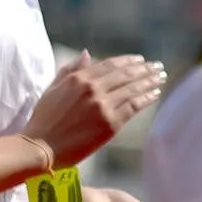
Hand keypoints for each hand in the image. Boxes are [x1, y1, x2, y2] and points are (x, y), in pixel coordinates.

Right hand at [24, 52, 166, 166]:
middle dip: (144, 69)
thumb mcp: (53, 89)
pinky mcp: (110, 123)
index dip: (128, 61)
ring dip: (149, 81)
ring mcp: (102, 105)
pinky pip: (133, 106)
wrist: (41, 148)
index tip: (141, 60)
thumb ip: (70, 70)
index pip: (110, 65)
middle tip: (157, 66)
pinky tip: (155, 93)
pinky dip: (147, 98)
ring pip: (133, 89)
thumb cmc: (43, 121)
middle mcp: (93, 88)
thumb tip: (87, 53)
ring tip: (161, 77)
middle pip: (125, 74)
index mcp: (79, 78)